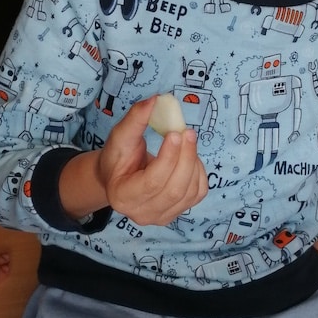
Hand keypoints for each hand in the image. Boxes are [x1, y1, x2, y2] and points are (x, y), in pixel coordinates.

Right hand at [95, 96, 208, 226]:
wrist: (118, 177)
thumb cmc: (118, 157)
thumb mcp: (120, 136)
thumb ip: (136, 119)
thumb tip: (155, 100)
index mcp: (122, 197)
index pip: (153, 182)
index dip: (168, 158)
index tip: (176, 133)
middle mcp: (142, 213)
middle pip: (175, 189)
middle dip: (186, 158)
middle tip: (189, 133)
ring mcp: (161, 217)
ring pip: (189, 192)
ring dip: (193, 163)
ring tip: (187, 142)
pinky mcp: (177, 212)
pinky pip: (198, 193)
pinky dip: (199, 172)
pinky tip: (189, 158)